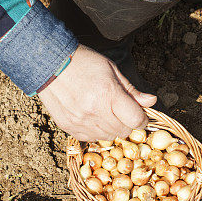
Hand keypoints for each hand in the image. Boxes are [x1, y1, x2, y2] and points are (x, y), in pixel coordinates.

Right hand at [38, 45, 155, 141]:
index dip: (142, 119)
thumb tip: (151, 101)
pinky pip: (90, 138)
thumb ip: (131, 90)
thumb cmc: (84, 62)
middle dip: (128, 123)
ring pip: (107, 137)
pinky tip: (93, 117)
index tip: (141, 115)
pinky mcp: (68, 126)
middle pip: (123, 130)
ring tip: (107, 113)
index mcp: (108, 94)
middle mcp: (94, 110)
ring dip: (112, 128)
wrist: (50, 63)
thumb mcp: (112, 69)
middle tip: (123, 111)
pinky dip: (96, 131)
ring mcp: (80, 121)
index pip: (135, 119)